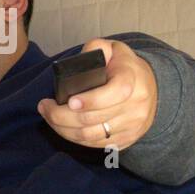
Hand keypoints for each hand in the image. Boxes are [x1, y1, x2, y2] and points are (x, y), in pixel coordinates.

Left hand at [36, 38, 157, 151]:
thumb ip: (96, 48)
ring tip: (49, 116)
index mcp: (132, 80)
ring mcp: (132, 126)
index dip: (91, 100)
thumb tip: (79, 62)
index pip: (115, 93)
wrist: (149, 88)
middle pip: (95, 119)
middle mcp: (136, 106)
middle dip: (62, 115)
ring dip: (63, 129)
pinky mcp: (126, 140)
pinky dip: (75, 138)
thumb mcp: (113, 49)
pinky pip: (95, 144)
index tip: (69, 101)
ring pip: (91, 136)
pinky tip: (63, 127)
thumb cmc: (124, 67)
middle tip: (44, 107)